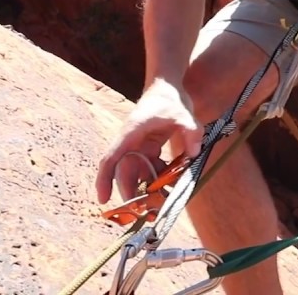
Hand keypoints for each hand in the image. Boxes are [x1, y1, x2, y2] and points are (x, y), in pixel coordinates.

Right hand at [95, 80, 201, 203]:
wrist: (168, 85)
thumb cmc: (170, 98)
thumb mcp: (183, 113)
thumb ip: (190, 132)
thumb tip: (193, 153)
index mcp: (131, 133)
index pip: (111, 159)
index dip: (104, 181)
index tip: (103, 200)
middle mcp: (131, 142)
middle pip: (125, 173)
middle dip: (132, 194)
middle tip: (145, 212)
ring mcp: (140, 146)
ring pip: (139, 173)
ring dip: (148, 189)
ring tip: (161, 204)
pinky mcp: (150, 147)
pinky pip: (151, 168)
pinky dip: (159, 178)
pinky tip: (171, 185)